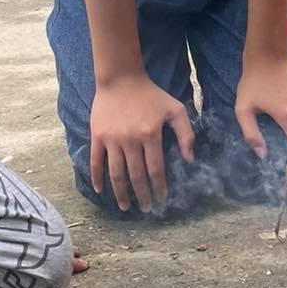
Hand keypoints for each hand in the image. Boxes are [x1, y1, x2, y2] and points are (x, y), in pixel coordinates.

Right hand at [90, 74, 195, 212]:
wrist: (121, 78)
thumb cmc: (151, 94)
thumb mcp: (175, 109)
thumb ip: (186, 133)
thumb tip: (190, 160)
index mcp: (151, 135)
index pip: (156, 170)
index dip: (159, 188)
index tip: (162, 200)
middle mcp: (131, 140)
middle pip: (136, 176)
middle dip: (142, 196)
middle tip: (147, 209)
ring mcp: (112, 139)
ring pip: (116, 173)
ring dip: (121, 193)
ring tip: (126, 207)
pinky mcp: (98, 136)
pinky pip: (96, 161)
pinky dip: (97, 177)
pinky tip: (100, 190)